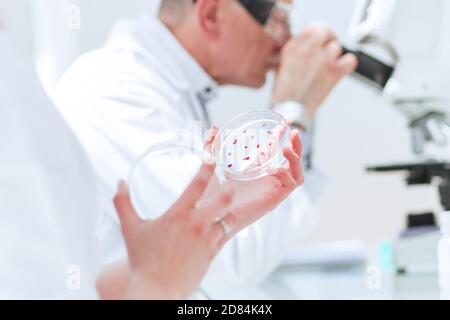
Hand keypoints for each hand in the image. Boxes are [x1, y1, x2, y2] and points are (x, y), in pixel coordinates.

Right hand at [113, 163, 236, 299]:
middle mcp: (197, 224)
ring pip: (229, 219)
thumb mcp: (129, 229)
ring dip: (228, 212)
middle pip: (224, 199)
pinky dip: (225, 229)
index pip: (198, 184)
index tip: (213, 158)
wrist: (157, 290)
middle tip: (230, 184)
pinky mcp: (212, 253)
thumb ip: (123, 203)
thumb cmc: (142, 260)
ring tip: (225, 209)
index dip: (207, 167)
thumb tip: (120, 182)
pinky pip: (226, 236)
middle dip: (230, 189)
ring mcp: (207, 239)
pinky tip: (221, 227)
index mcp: (178, 215)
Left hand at [206, 128, 303, 234]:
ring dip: (295, 159)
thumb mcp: (213, 165)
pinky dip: (287, 175)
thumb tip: (214, 129)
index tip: (283, 122)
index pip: (275, 152)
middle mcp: (268, 181)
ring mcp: (273, 190)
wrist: (211, 215)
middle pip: (292, 162)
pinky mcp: (274, 200)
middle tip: (292, 131)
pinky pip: (291, 186)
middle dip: (296, 146)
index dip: (280, 137)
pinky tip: (275, 169)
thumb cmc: (212, 194)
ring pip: (297, 174)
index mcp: (257, 172)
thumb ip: (211, 147)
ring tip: (286, 147)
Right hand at [272, 23, 357, 116]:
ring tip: (328, 64)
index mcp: (294, 47)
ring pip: (336, 46)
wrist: (291, 110)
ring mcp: (324, 59)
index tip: (317, 39)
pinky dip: (347, 63)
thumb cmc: (285, 93)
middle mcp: (309, 49)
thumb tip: (305, 44)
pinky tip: (340, 68)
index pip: (312, 27)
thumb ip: (294, 50)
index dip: (316, 32)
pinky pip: (350, 59)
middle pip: (326, 31)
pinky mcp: (335, 71)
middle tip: (326, 47)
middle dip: (327, 38)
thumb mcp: (281, 65)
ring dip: (333, 54)